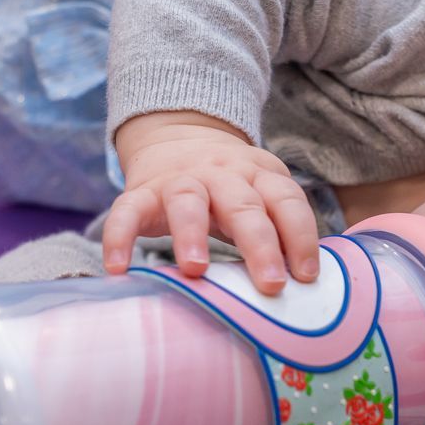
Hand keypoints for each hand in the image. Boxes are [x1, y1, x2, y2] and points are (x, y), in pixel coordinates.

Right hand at [105, 112, 319, 294]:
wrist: (178, 137)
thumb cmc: (229, 187)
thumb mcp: (260, 194)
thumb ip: (278, 229)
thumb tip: (304, 288)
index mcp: (258, 176)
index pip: (287, 201)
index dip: (300, 236)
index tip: (306, 276)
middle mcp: (222, 174)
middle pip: (244, 205)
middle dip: (260, 244)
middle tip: (271, 284)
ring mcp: (179, 181)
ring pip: (187, 201)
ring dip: (192, 233)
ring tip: (196, 269)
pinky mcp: (141, 193)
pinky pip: (126, 212)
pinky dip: (119, 237)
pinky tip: (118, 268)